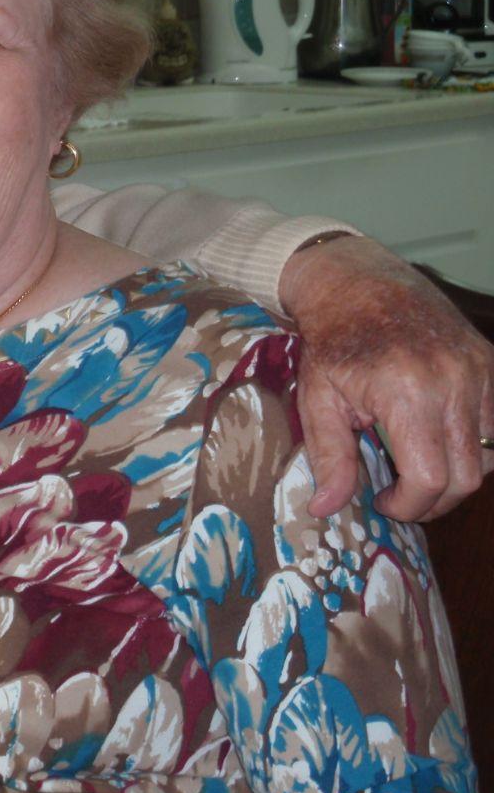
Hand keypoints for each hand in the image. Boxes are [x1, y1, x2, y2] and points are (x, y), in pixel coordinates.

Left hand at [280, 236, 493, 520]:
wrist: (356, 283)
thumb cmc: (331, 342)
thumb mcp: (317, 399)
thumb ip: (329, 458)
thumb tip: (326, 509)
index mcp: (406, 393)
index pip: (430, 478)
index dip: (409, 505)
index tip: (384, 503)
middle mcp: (453, 383)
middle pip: (467, 476)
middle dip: (433, 500)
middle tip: (401, 496)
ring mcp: (478, 371)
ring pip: (489, 455)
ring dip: (457, 475)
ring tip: (417, 467)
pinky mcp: (489, 363)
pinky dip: (473, 446)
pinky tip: (437, 442)